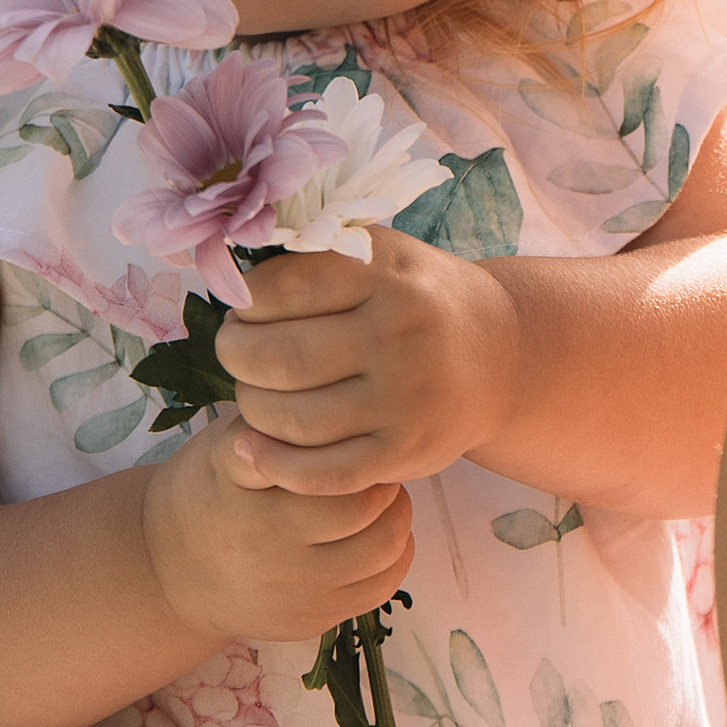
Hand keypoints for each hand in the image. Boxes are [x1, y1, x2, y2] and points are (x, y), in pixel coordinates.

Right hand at [139, 408, 414, 650]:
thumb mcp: (221, 451)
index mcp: (255, 511)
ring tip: (379, 497)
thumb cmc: (207, 493)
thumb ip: (270, 432)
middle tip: (372, 462)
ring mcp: (299, 597)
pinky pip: (380, 588)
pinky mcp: (314, 621)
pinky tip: (376, 533)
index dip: (357, 450)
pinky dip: (393, 555)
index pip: (340, 479)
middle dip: (383, 483)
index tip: (351, 436)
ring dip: (396, 517)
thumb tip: (324, 411)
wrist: (172, 572)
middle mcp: (278, 560)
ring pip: (385, 552)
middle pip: (369, 515)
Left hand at [221, 234, 520, 497]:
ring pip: (293, 418)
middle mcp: (400, 333)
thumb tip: (228, 279)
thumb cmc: (415, 300)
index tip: (242, 309)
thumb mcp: (381, 255)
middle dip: (237, 357)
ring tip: (253, 393)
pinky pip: (323, 472)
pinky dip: (275, 465)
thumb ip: (314, 254)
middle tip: (236, 353)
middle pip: (281, 358)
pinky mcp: (407, 451)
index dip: (245, 303)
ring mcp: (407, 398)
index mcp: (386, 273)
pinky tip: (251, 448)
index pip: (282, 288)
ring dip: (252, 409)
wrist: (499, 353)